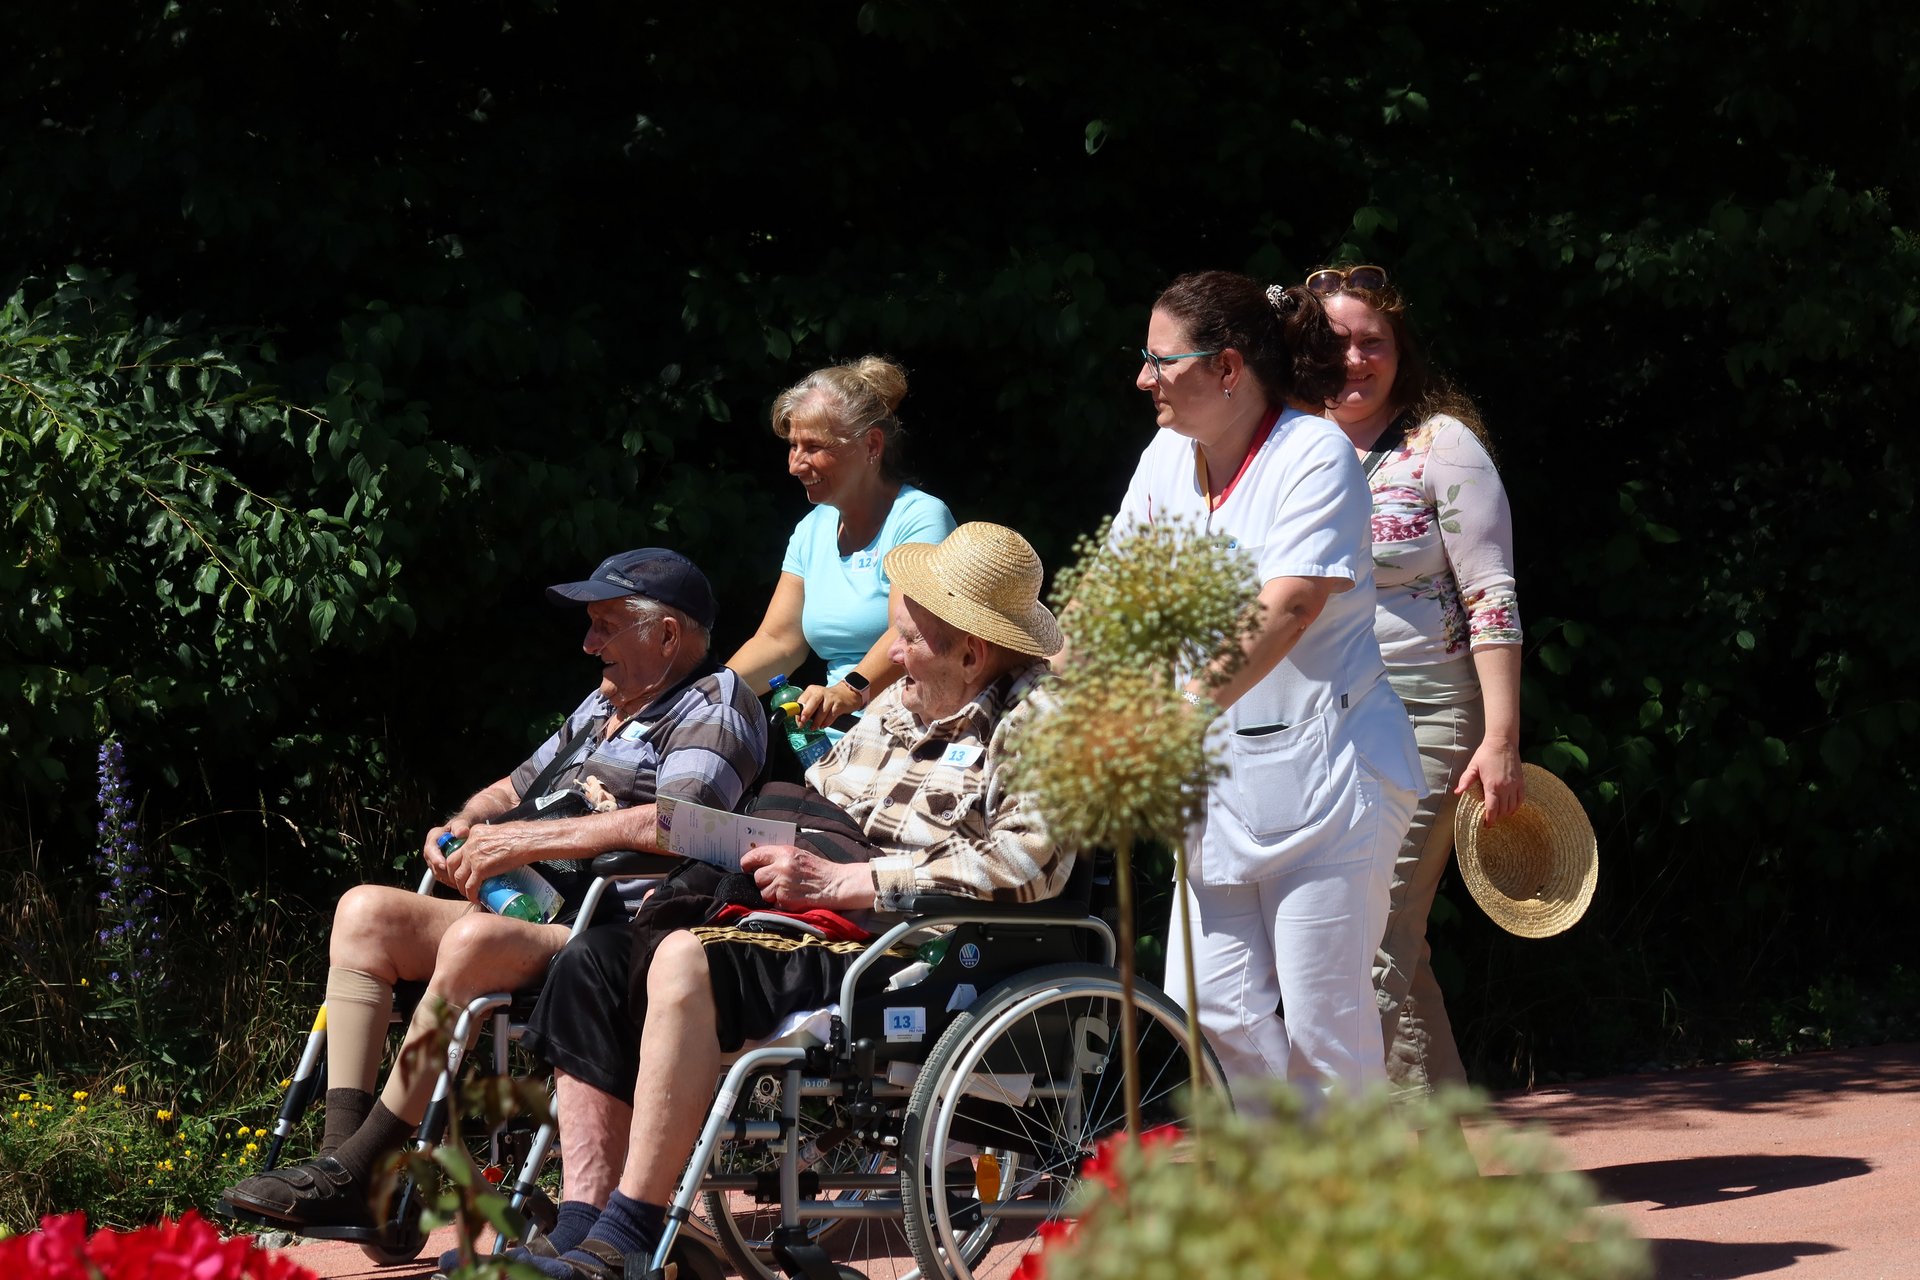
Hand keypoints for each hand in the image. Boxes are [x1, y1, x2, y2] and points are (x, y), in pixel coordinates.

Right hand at [422, 816, 475, 887]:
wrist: (464, 832)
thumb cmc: (462, 826)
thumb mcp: (461, 823)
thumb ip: (460, 826)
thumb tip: (461, 833)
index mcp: (433, 838)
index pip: (430, 850)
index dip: (436, 859)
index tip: (444, 864)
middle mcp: (431, 851)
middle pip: (433, 865)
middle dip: (444, 872)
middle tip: (456, 877)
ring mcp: (434, 860)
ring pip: (438, 873)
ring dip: (448, 879)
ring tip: (460, 881)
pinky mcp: (439, 868)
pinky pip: (443, 877)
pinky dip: (451, 881)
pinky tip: (461, 882)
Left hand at [440, 822, 535, 901]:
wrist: (528, 839)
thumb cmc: (521, 835)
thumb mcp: (498, 832)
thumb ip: (488, 841)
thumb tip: (490, 852)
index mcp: (474, 832)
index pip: (459, 849)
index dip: (458, 863)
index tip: (462, 870)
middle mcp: (470, 843)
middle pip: (452, 863)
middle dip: (453, 876)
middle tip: (461, 883)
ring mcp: (473, 856)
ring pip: (458, 876)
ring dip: (461, 887)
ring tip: (468, 892)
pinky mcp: (481, 868)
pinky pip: (470, 886)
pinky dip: (471, 894)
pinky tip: (475, 897)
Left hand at [740, 845, 870, 910]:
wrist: (836, 885)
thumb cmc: (819, 870)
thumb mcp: (799, 855)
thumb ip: (780, 857)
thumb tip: (759, 861)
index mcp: (784, 853)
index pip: (755, 855)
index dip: (747, 862)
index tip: (746, 866)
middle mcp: (781, 868)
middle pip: (757, 877)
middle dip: (764, 881)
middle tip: (775, 881)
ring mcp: (782, 885)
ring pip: (763, 892)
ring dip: (771, 893)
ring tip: (787, 890)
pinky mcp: (785, 900)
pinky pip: (773, 903)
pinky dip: (780, 902)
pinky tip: (792, 897)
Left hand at [795, 682, 861, 729]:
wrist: (847, 694)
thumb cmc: (827, 699)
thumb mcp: (816, 699)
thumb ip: (808, 707)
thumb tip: (800, 720)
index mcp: (812, 690)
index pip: (803, 700)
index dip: (799, 711)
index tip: (798, 720)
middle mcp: (821, 692)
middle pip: (813, 702)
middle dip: (807, 713)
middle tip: (803, 723)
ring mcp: (831, 698)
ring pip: (823, 711)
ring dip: (817, 721)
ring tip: (814, 727)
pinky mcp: (839, 705)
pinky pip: (831, 715)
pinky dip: (826, 722)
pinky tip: (823, 726)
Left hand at [1456, 738, 1524, 824]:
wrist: (1503, 742)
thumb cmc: (1485, 754)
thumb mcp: (1473, 767)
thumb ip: (1465, 780)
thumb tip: (1457, 792)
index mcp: (1493, 786)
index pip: (1492, 809)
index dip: (1490, 820)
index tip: (1486, 825)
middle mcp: (1506, 788)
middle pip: (1503, 810)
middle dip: (1496, 817)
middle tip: (1490, 818)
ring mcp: (1515, 785)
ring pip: (1512, 807)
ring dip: (1505, 813)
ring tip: (1498, 813)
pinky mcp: (1521, 782)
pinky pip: (1521, 799)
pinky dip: (1516, 806)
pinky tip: (1510, 807)